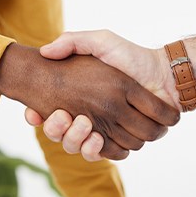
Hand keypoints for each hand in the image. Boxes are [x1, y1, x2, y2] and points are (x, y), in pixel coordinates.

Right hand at [0, 42, 178, 160]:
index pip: (46, 110)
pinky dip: (97, 150)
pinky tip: (99, 138)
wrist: (162, 75)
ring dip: (75, 140)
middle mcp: (86, 116)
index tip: (33, 114)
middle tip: (64, 117)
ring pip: (76, 147)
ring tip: (85, 125)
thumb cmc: (130, 56)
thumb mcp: (100, 41)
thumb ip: (72, 41)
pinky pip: (102, 155)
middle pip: (58, 135)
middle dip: (55, 130)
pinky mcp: (120, 142)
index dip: (34, 116)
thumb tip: (44, 52)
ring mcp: (103, 131)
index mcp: (76, 96)